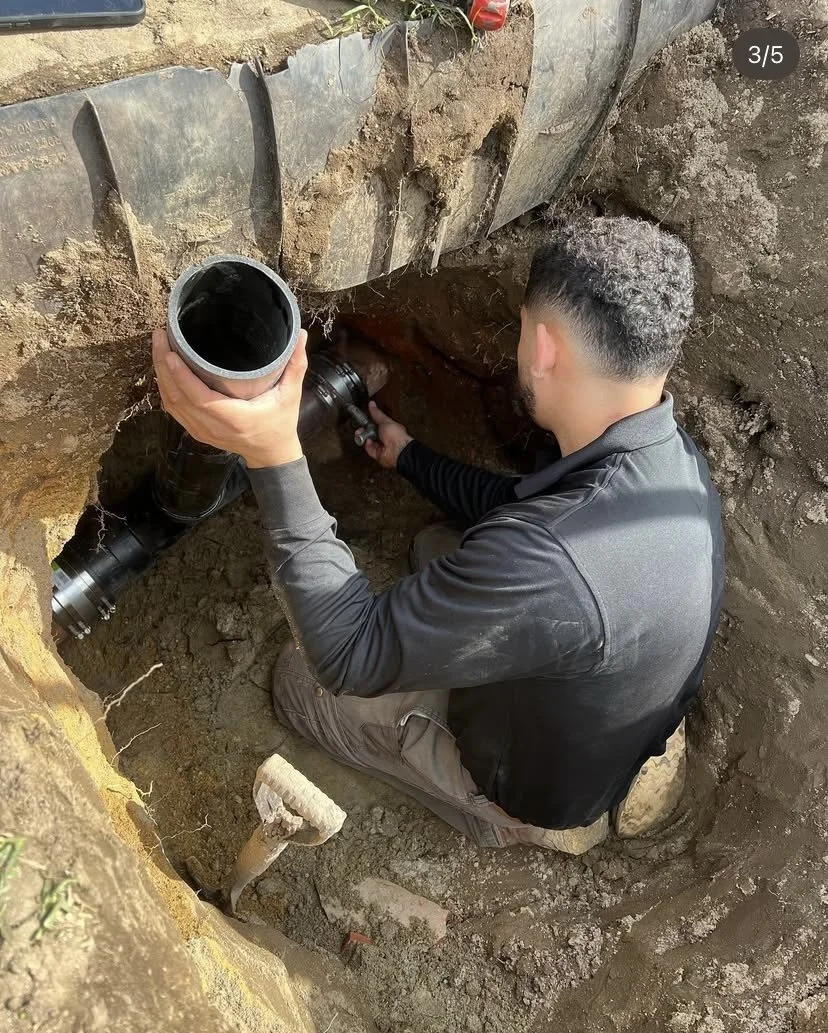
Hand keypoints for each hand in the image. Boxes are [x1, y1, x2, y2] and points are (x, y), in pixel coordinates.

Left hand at [152, 328, 308, 468]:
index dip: (180, 376)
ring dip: (161, 375)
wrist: (271, 454)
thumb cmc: (281, 424)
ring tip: (159, 346)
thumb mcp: (290, 396)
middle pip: (176, 397)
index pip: (198, 398)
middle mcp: (212, 427)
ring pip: (170, 403)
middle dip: (163, 366)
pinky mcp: (196, 431)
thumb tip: (301, 335)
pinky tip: (163, 369)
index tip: (171, 352)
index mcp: (234, 419)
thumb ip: (295, 366)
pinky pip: (173, 410)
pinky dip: (165, 389)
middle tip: (159, 337)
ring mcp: (201, 432)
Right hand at [361, 401, 412, 469]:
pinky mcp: (378, 454)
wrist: (398, 450)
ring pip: (368, 441)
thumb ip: (376, 413)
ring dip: (363, 437)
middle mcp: (385, 437)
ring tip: (360, 434)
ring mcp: (381, 446)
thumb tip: (372, 404)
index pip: (376, 423)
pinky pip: (369, 449)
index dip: (369, 421)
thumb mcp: (385, 421)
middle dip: (364, 429)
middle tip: (360, 428)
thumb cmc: (397, 436)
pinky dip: (367, 445)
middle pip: (370, 432)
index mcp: (389, 428)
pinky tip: (368, 441)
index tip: (363, 418)